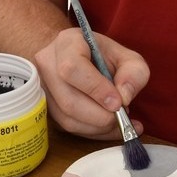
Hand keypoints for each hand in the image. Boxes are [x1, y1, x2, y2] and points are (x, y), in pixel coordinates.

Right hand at [34, 27, 149, 139]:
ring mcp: (43, 88)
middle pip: (69, 100)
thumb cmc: (104, 56)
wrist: (80, 57)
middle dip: (101, 116)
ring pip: (67, 119)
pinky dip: (94, 132)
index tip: (118, 102)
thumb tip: (124, 98)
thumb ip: (134, 73)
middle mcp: (47, 65)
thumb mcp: (127, 57)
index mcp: (66, 43)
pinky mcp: (47, 108)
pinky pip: (68, 127)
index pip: (72, 68)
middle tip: (123, 116)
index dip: (96, 89)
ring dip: (98, 127)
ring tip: (119, 121)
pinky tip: (110, 128)